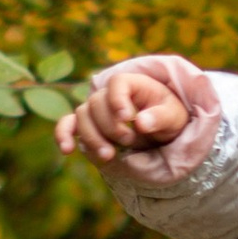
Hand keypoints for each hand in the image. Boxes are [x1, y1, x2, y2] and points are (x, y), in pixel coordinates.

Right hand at [56, 61, 197, 168]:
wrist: (161, 132)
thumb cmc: (169, 117)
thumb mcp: (174, 116)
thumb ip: (160, 117)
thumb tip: (141, 122)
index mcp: (132, 83)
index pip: (117, 83)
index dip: (118, 99)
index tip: (127, 117)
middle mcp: (109, 94)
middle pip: (96, 103)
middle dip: (110, 126)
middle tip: (129, 141)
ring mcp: (96, 110)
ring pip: (82, 116)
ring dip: (92, 137)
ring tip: (109, 155)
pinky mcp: (88, 126)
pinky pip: (68, 125)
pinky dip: (64, 135)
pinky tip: (67, 150)